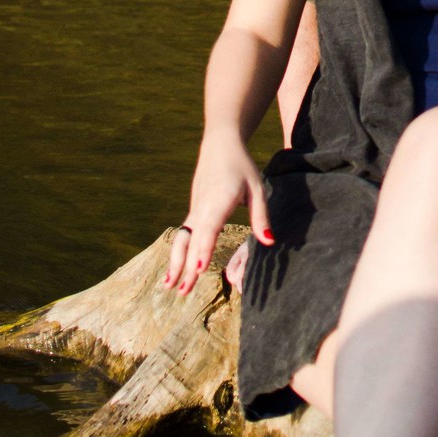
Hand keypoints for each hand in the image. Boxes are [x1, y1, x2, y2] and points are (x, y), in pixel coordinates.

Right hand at [162, 133, 272, 296]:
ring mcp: (195, 209)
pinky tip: (173, 271)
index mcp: (219, 200)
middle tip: (183, 292)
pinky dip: (177, 253)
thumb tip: (269, 242)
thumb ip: (261, 216)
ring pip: (183, 239)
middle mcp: (203, 207)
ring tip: (169, 286)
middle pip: (193, 240)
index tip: (199, 269)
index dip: (204, 249)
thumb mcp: (257, 188)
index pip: (210, 228)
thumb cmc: (241, 166)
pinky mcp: (194, 211)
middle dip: (187, 266)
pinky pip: (184, 235)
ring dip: (176, 262)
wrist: (220, 144)